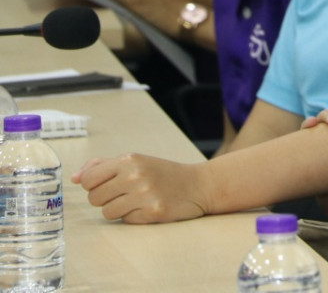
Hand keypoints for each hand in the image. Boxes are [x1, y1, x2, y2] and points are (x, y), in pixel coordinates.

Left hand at [71, 154, 209, 222]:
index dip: (94, 186)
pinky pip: (126, 220)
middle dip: (106, 199)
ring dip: (119, 209)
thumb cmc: (163, 173)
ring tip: (137, 201)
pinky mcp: (153, 212)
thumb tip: (74, 178)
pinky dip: (134, 217)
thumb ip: (103, 166)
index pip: (88, 180)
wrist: (199, 185)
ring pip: (107, 212)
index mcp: (129, 159)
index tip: (109, 185)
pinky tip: (148, 208)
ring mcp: (145, 194)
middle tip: (125, 194)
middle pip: (94, 198)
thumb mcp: (136, 161)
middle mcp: (135, 175)